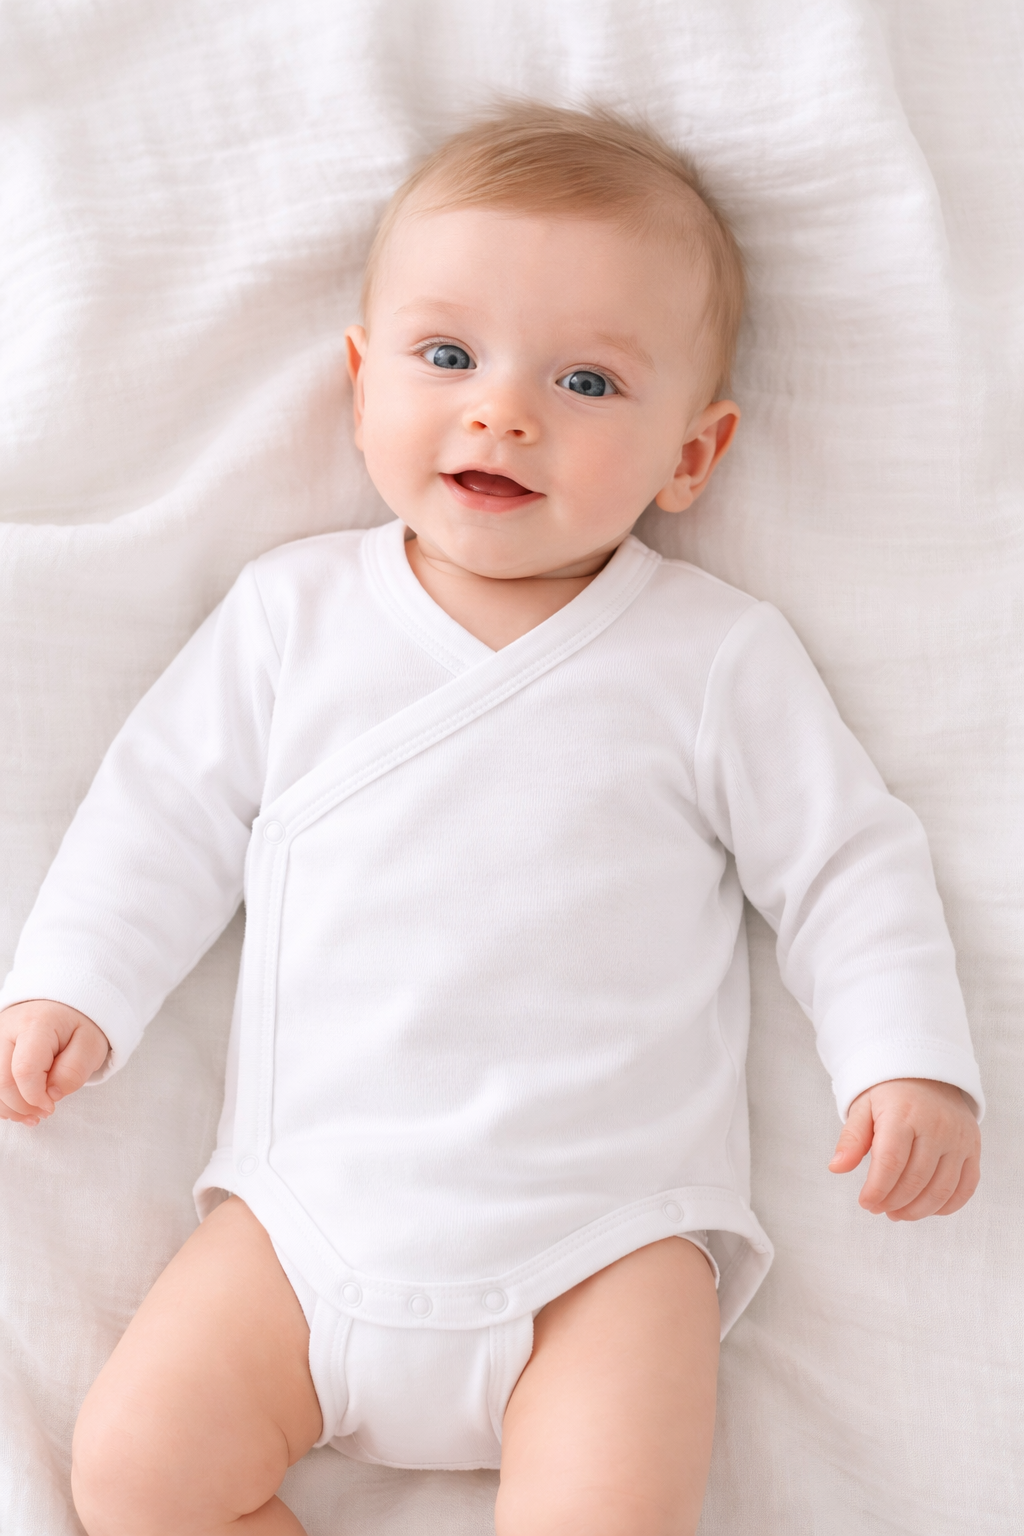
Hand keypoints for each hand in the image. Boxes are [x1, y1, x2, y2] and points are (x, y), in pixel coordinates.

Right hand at [0, 1000, 109, 1125]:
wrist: (62, 1006)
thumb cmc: (77, 1026)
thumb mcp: (91, 1045)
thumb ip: (74, 1071)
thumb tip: (51, 1094)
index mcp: (36, 1024)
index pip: (25, 1070)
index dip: (35, 1097)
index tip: (51, 1106)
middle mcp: (7, 1028)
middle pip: (2, 1081)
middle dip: (21, 1106)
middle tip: (43, 1113)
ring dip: (9, 1107)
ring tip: (32, 1114)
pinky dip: (2, 1100)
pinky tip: (18, 1107)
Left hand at [828, 1077, 979, 1219]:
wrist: (926, 1074)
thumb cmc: (889, 1094)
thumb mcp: (863, 1107)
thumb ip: (852, 1139)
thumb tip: (836, 1168)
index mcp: (904, 1114)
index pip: (890, 1162)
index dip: (877, 1190)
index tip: (865, 1203)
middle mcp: (937, 1126)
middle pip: (916, 1179)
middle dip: (893, 1202)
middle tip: (878, 1209)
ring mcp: (959, 1138)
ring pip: (942, 1189)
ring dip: (918, 1210)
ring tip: (897, 1213)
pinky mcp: (973, 1148)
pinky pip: (966, 1187)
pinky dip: (946, 1206)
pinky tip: (926, 1209)